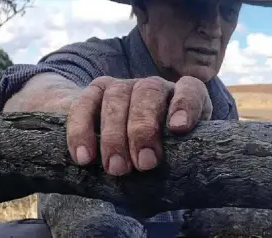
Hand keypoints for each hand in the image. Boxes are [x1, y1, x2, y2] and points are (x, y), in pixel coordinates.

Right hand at [66, 76, 211, 175]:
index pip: (190, 90)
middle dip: (144, 129)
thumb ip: (179, 159)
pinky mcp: (95, 90)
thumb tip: (176, 185)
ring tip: (116, 169)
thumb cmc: (156, 149)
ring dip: (114, 135)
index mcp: (182, 97)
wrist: (115, 132)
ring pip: (117, 97)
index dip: (186, 105)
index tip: (179, 128)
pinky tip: (84, 157)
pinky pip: (84, 103)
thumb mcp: (174, 153)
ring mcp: (123, 85)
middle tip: (144, 164)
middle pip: (149, 92)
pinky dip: (81, 131)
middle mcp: (154, 86)